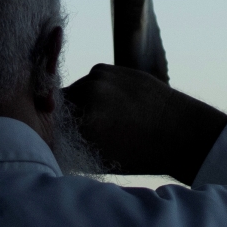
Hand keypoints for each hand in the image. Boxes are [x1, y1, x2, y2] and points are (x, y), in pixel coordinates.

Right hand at [62, 63, 226, 179]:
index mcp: (84, 126)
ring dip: (81, 102)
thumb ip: (69, 146)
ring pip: (73, 91)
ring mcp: (96, 79)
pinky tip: (115, 104)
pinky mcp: (105, 68)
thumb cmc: (139, 155)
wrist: (179, 130)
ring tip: (105, 117)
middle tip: (85, 128)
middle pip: (56, 105)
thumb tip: (47, 136)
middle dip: (65, 115)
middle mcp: (86, 97)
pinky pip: (89, 81)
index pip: (47, 125)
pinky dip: (96, 91)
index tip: (59, 136)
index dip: (51, 130)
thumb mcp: (99, 158)